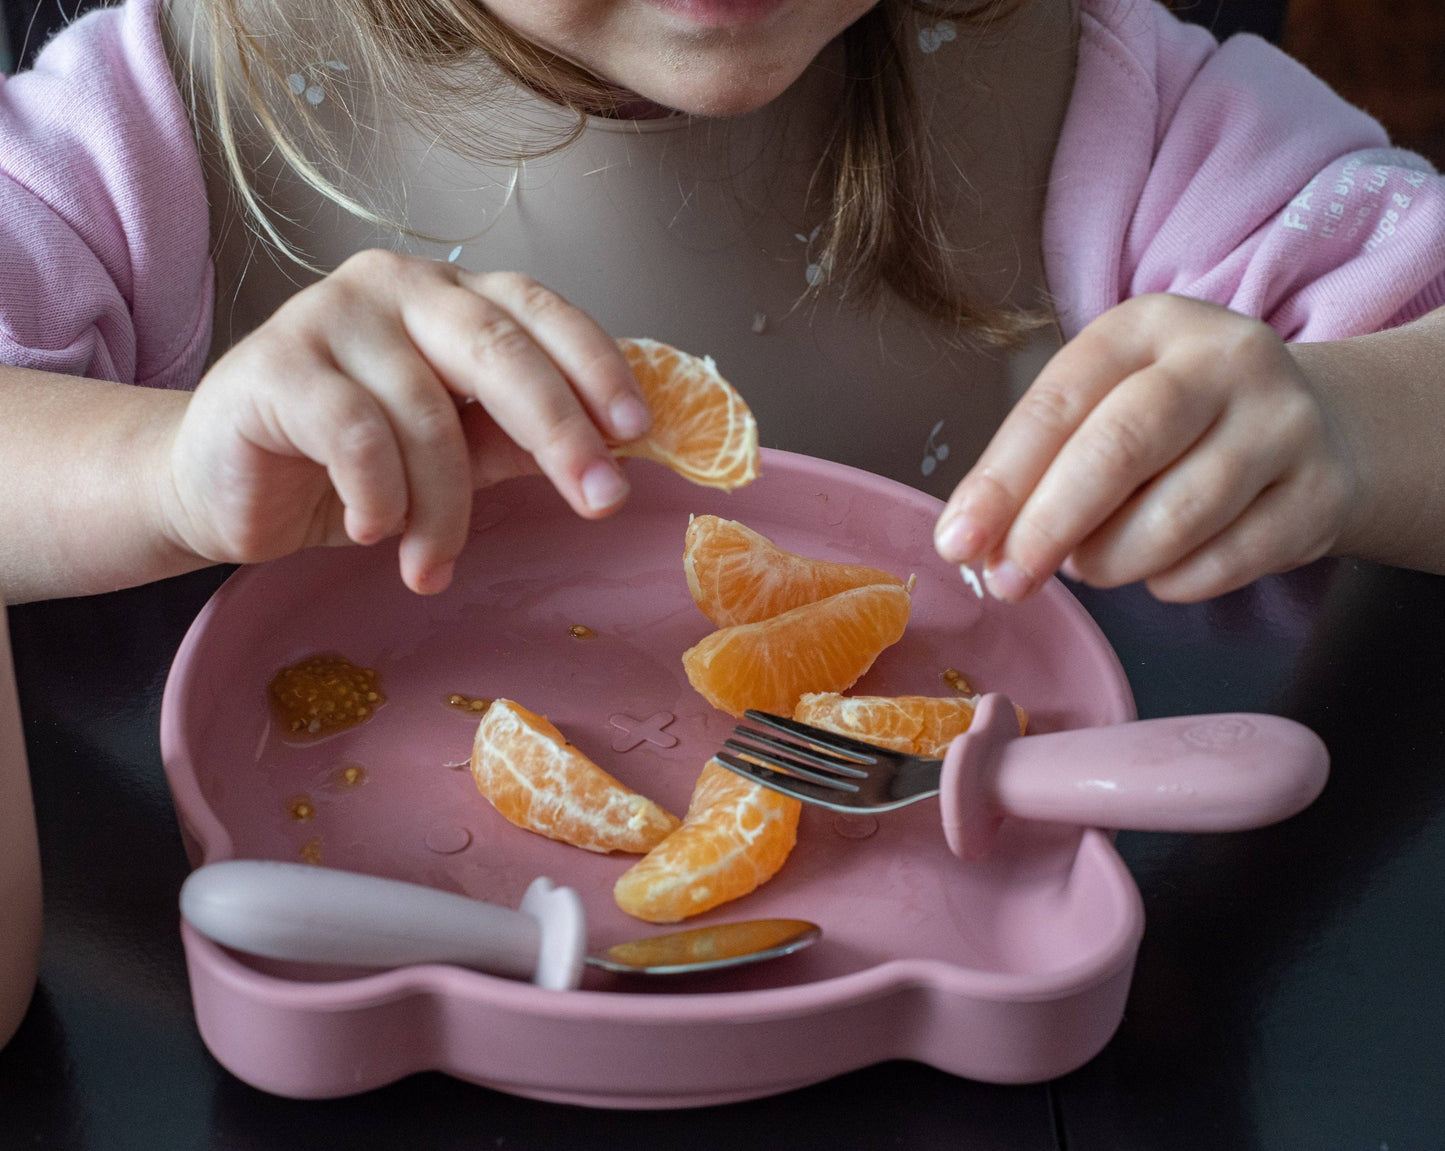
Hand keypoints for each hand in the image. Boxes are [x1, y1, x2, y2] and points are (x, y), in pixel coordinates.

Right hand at [159, 251, 649, 594]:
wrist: (219, 486)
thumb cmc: (345, 466)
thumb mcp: (453, 457)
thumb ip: (517, 442)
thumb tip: (613, 452)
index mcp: (450, 298)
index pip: (540, 310)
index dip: (596, 366)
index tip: (639, 432)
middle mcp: (397, 287)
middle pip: (499, 350)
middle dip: (560, 431)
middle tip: (600, 500)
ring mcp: (331, 316)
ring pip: (428, 415)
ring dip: (443, 509)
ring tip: (432, 565)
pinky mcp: (274, 364)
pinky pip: (357, 437)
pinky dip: (378, 498)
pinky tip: (369, 530)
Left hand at [933, 294, 1358, 602]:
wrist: (1316, 427)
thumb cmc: (1174, 422)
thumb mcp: (1105, 404)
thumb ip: (1039, 463)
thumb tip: (975, 543)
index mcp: (1147, 325)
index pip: (1058, 403)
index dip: (1001, 481)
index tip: (957, 541)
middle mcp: (1224, 359)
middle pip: (1120, 448)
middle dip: (1048, 526)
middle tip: (1008, 580)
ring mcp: (1283, 423)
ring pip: (1176, 517)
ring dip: (1111, 561)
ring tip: (1089, 565)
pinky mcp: (1319, 494)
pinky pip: (1223, 563)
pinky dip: (1170, 582)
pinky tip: (1157, 569)